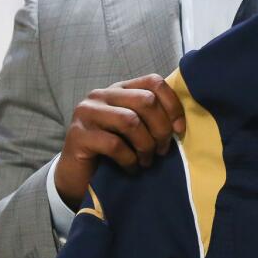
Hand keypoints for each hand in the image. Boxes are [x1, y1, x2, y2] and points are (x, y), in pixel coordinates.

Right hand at [53, 74, 185, 209]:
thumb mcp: (134, 129)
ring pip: (131, 121)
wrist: (76, 175)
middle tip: (162, 150)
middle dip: (161, 128)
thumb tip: (181, 123)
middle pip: (146, 100)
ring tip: (147, 161)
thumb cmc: (112, 151)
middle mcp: (101, 95)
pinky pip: (115, 144)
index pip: (153, 81)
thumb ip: (152, 117)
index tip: (180, 129)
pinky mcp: (78, 135)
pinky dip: (130, 160)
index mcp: (119, 89)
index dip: (172, 104)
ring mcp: (87, 113)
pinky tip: (132, 168)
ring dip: (146, 146)